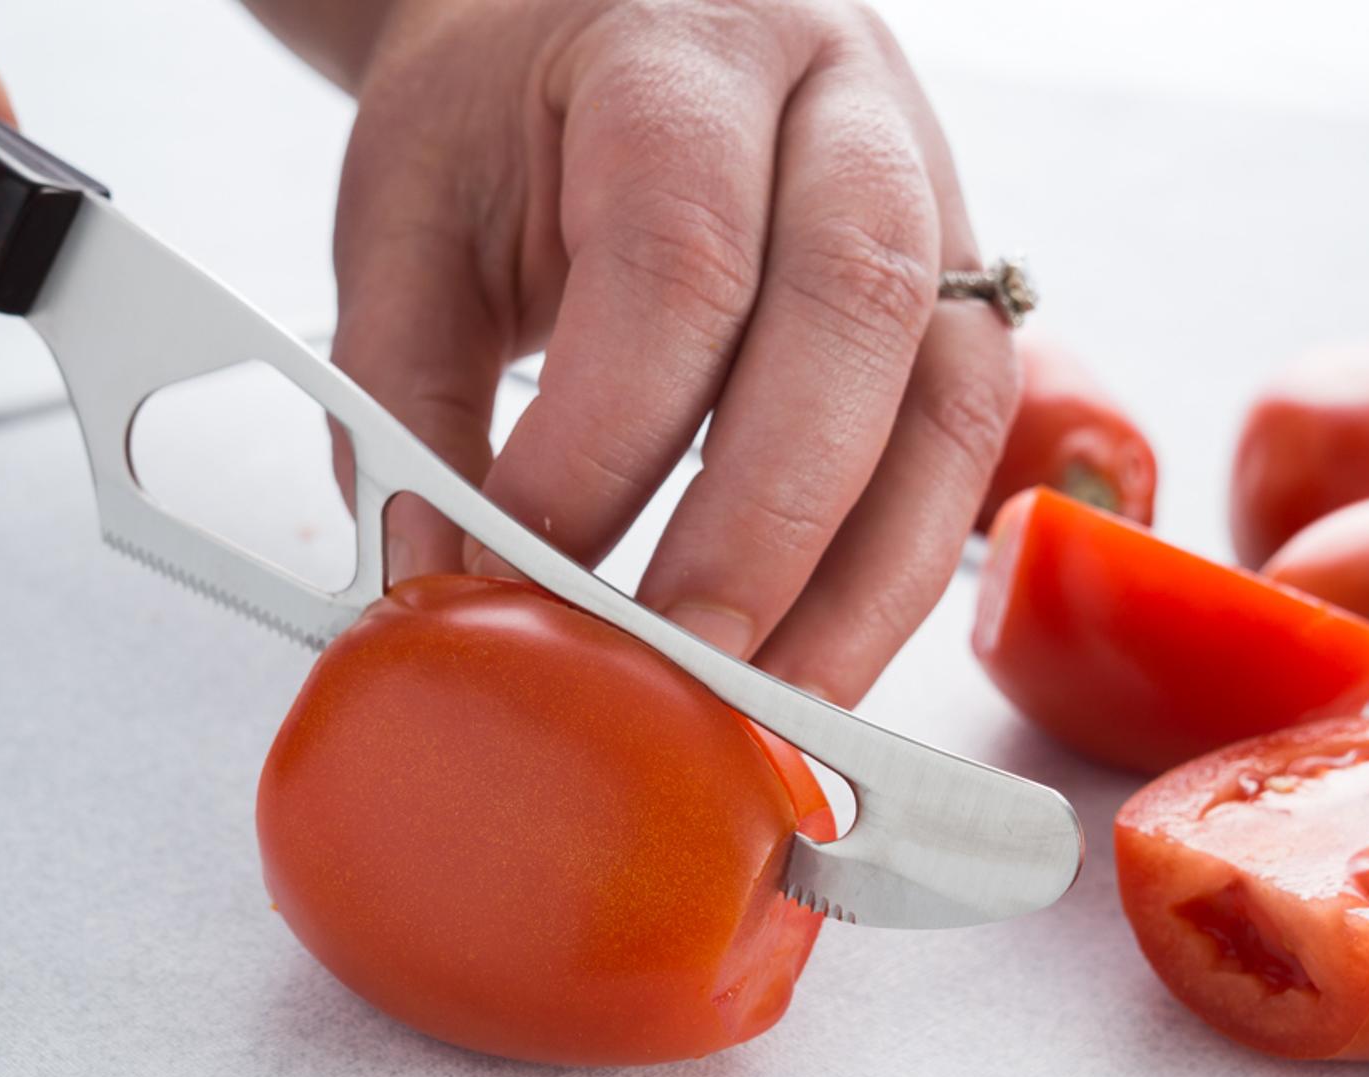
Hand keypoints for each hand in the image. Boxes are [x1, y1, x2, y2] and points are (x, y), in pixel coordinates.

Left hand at [317, 0, 1016, 704]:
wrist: (600, 18)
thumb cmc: (507, 110)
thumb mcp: (412, 213)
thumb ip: (402, 396)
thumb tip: (436, 596)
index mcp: (683, 46)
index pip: (674, 255)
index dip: (603, 442)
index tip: (518, 578)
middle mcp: (843, 109)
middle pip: (851, 320)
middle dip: (763, 531)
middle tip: (677, 676)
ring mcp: (931, 199)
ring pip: (950, 398)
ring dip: (865, 585)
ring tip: (771, 716)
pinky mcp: (959, 296)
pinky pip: (966, 446)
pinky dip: (896, 571)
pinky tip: (820, 657)